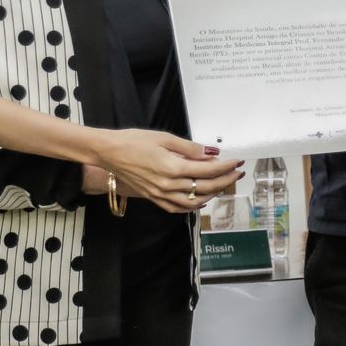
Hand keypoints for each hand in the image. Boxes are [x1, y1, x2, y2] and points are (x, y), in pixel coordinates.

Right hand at [94, 129, 243, 213]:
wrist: (108, 152)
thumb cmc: (133, 141)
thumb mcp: (164, 138)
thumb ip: (189, 148)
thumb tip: (211, 153)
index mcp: (172, 167)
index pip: (208, 170)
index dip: (226, 166)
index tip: (237, 161)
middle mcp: (168, 184)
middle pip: (205, 187)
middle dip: (225, 180)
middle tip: (236, 172)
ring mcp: (160, 194)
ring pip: (194, 201)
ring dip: (212, 194)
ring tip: (223, 185)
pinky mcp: (154, 198)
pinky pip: (177, 208)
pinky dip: (192, 205)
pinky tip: (201, 198)